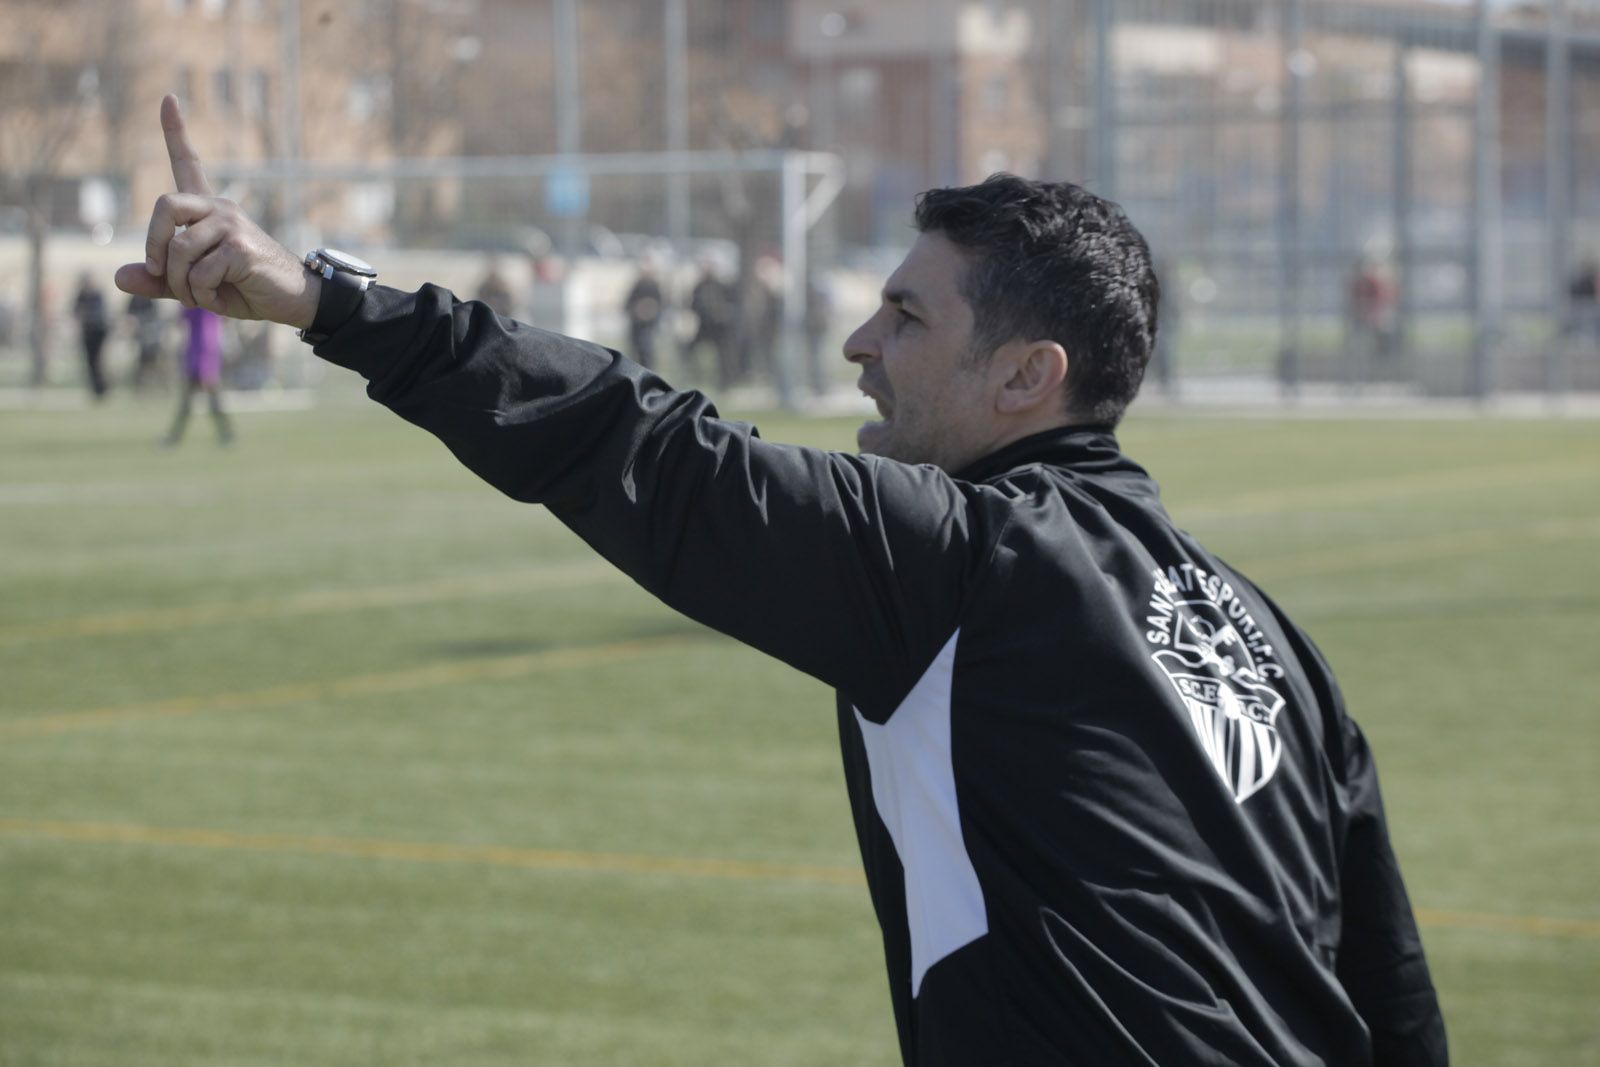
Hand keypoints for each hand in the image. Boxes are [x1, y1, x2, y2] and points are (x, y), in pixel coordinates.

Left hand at [115, 95, 319, 330]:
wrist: (293, 301)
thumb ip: (159, 281)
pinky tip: (220, 298)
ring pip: (178, 250)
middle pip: (165, 205)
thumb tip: (117, 277)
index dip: (175, 131)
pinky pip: (199, 273)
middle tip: (159, 272)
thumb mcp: (195, 285)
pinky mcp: (241, 248)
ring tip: (198, 299)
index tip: (169, 98)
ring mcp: (232, 226)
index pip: (189, 162)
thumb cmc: (245, 288)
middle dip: (153, 244)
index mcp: (209, 211)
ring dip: (180, 285)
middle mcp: (220, 209)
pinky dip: (202, 295)